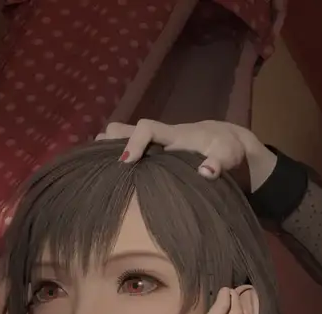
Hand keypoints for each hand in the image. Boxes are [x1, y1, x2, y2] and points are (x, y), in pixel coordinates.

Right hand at [97, 119, 278, 190]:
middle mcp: (159, 136)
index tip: (126, 161)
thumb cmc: (227, 147)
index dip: (134, 142)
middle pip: (124, 129)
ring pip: (122, 139)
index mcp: (174, 134)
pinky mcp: (154, 154)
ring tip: (93, 171)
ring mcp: (154, 145)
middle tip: (96, 163)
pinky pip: (130, 151)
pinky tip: (106, 177)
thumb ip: (219, 162)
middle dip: (109, 143)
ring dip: (108, 151)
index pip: (147, 128)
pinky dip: (116, 159)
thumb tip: (205, 172)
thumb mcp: (228, 154)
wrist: (227, 141)